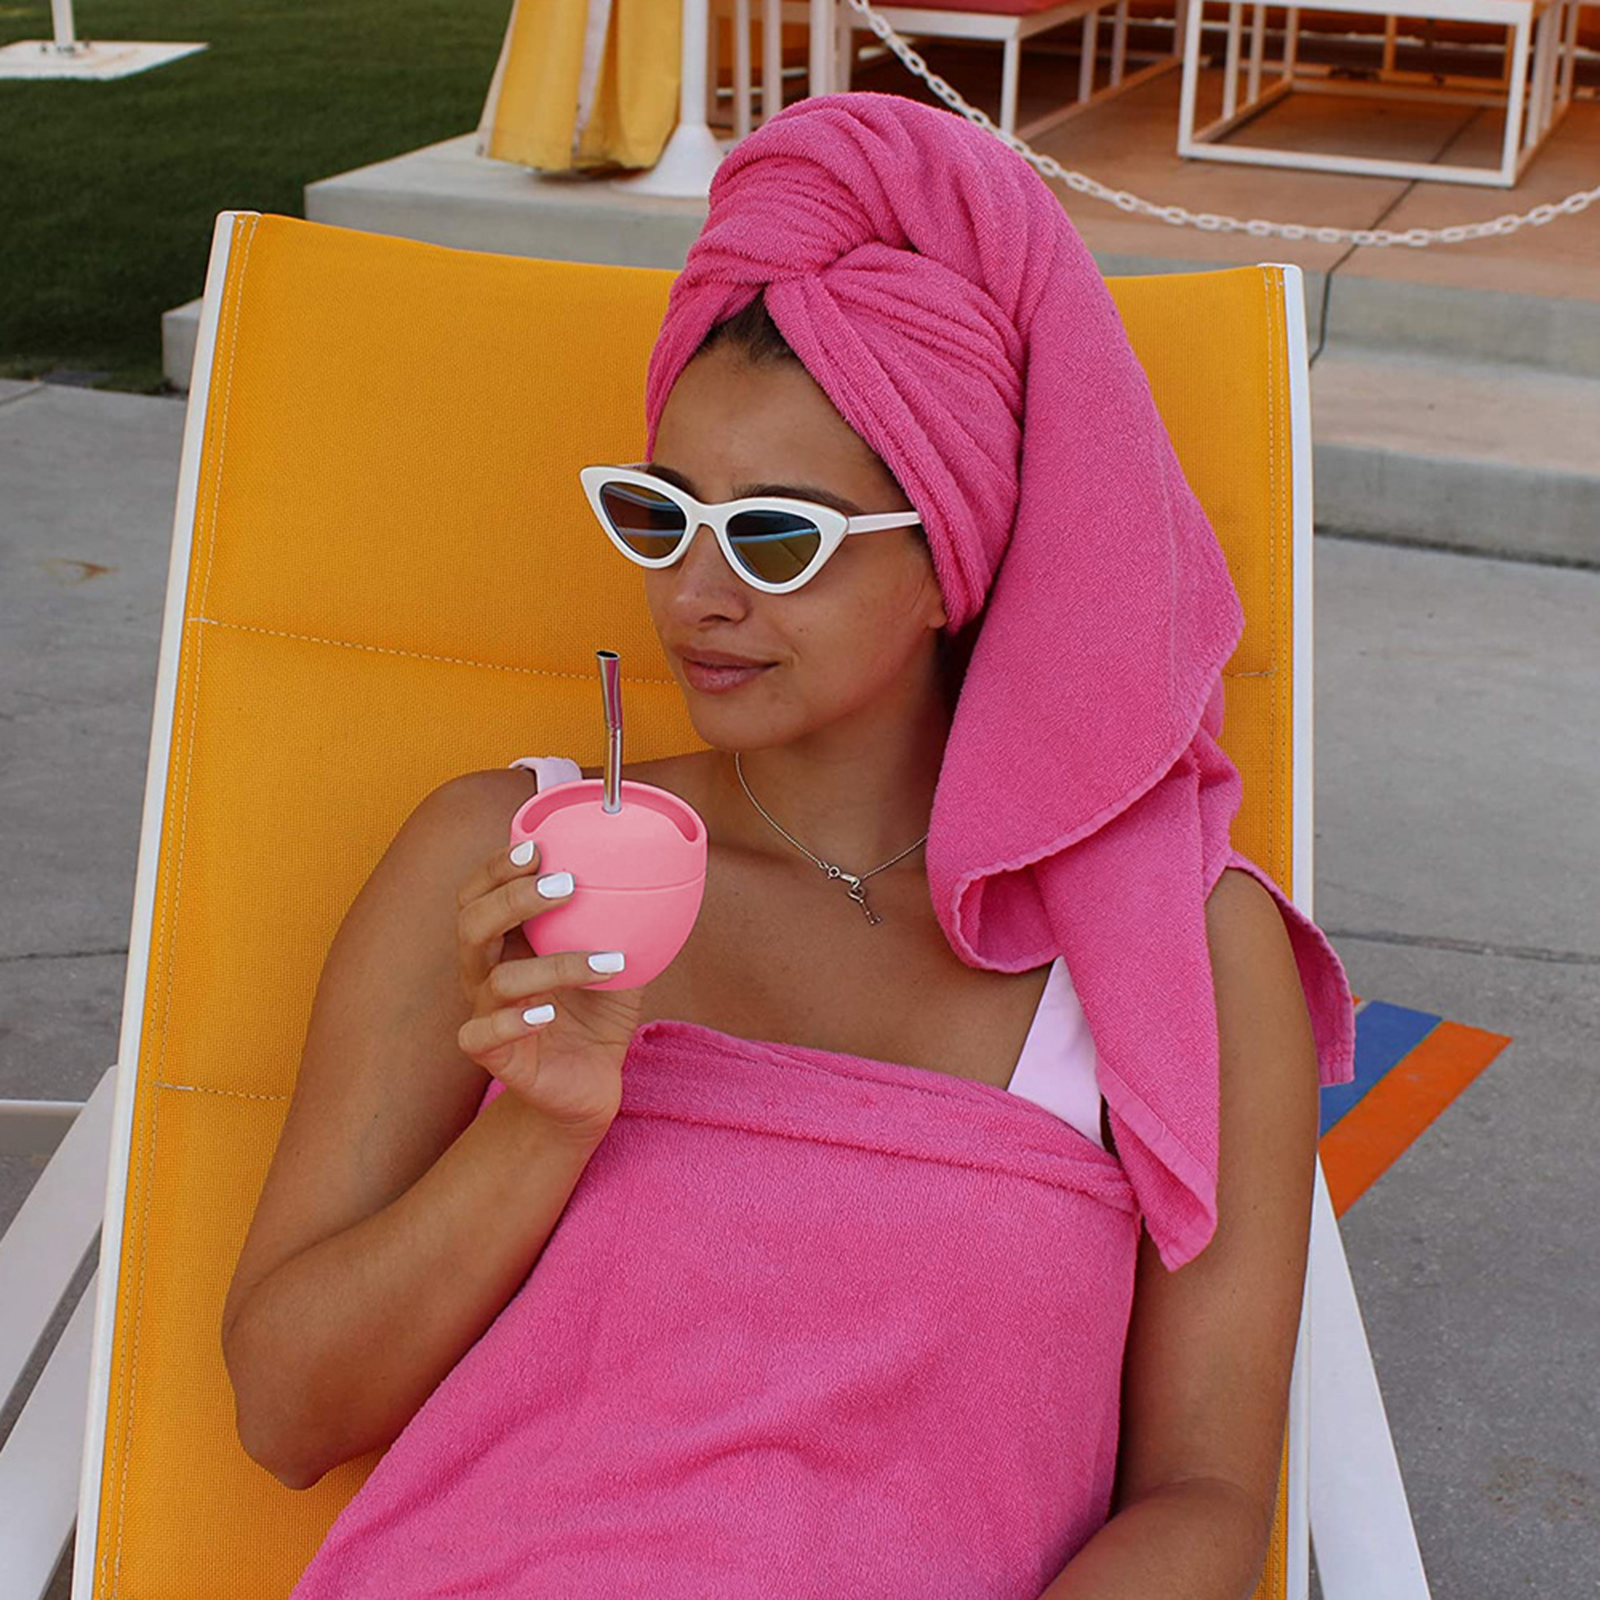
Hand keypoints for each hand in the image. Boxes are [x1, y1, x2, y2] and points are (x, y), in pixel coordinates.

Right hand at [454, 834, 643, 1145]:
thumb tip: (660, 868)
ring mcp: (487, 1014)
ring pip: (497, 980)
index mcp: (506, 942)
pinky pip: (481, 1036)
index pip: (479, 893)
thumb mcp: (614, 957)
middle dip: (515, 898)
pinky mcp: (496, 1057)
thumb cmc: (595, 1015)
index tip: (538, 847)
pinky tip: (548, 1013)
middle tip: (566, 887)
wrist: (589, 1085)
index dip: (498, 867)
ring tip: (609, 961)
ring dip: (556, 965)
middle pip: (472, 924)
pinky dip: (512, 1021)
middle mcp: (486, 973)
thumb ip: (622, 919)